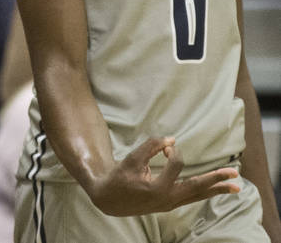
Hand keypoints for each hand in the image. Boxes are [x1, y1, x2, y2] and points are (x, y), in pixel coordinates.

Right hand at [88, 137, 239, 215]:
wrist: (109, 200)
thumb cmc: (119, 177)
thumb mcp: (131, 159)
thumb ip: (151, 147)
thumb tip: (172, 139)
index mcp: (158, 188)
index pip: (176, 164)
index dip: (172, 151)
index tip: (165, 147)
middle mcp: (168, 199)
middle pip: (197, 187)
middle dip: (216, 180)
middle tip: (235, 174)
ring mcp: (170, 204)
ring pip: (197, 195)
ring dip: (216, 189)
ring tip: (235, 186)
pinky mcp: (169, 205)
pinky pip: (191, 198)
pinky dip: (204, 192)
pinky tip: (215, 189)